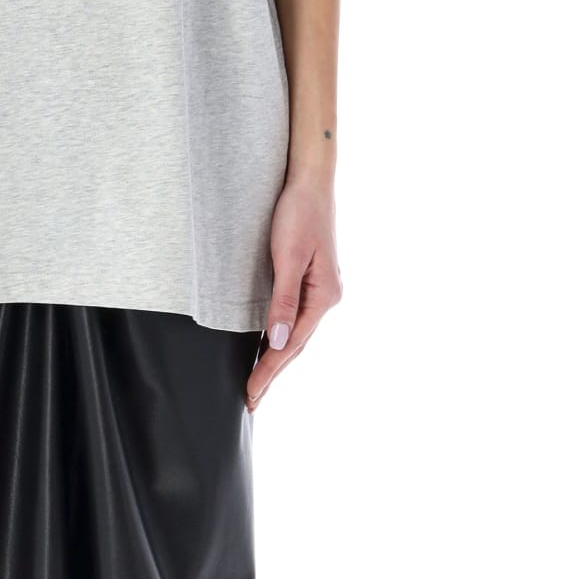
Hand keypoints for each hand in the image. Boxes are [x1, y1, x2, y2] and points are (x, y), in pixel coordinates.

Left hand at [246, 175, 342, 410]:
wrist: (310, 180)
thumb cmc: (299, 213)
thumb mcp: (289, 257)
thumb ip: (284, 301)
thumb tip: (277, 342)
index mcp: (325, 295)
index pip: (293, 344)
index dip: (270, 369)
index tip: (251, 393)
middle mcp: (327, 296)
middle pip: (297, 343)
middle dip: (273, 370)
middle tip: (251, 399)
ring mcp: (321, 288)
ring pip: (297, 331)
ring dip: (278, 356)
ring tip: (259, 380)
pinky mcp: (311, 277)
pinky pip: (295, 315)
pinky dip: (282, 334)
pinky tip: (270, 342)